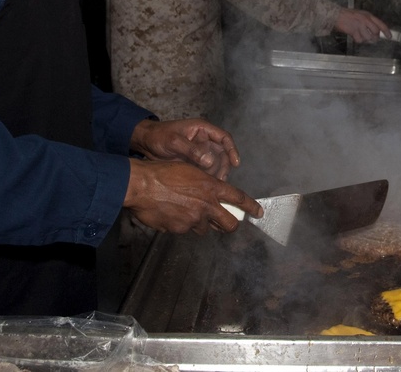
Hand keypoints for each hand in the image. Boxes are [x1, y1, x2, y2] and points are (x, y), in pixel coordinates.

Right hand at [124, 160, 261, 234]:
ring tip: (184, 209)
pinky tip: (170, 212)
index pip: (238, 198)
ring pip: (204, 227)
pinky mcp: (179, 230)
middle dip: (230, 225)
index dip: (251, 207)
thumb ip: (204, 184)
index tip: (259, 213)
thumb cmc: (162, 173)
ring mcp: (193, 220)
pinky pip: (184, 230)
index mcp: (210, 188)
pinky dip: (180, 224)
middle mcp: (205, 206)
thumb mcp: (190, 171)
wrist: (141, 185)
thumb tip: (210, 194)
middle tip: (226, 223)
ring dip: (199, 222)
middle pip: (229, 224)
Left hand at [129, 117, 239, 179]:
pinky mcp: (195, 162)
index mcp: (202, 129)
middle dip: (223, 166)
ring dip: (216, 173)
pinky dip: (208, 177)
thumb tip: (210, 161)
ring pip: (216, 163)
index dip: (232, 150)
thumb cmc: (158, 136)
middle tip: (220, 180)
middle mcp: (205, 140)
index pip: (224, 138)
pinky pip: (206, 170)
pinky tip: (205, 186)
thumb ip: (191, 150)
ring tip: (212, 184)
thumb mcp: (173, 141)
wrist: (145, 143)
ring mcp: (200, 151)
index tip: (235, 163)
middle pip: (222, 154)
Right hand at [333, 8, 390, 43]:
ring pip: (368, 37)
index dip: (386, 31)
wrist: (336, 15)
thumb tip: (376, 31)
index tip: (390, 36)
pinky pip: (360, 40)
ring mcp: (359, 25)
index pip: (381, 24)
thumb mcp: (361, 14)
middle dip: (375, 37)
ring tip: (360, 35)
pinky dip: (358, 40)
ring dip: (365, 39)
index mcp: (368, 15)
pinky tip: (354, 36)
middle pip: (376, 32)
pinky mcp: (354, 31)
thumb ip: (369, 21)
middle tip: (371, 38)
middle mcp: (365, 20)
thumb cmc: (348, 15)